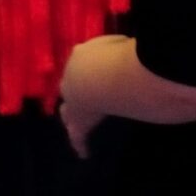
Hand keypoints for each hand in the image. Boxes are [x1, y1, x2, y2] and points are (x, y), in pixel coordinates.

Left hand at [59, 34, 123, 157]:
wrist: (99, 77)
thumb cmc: (113, 56)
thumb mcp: (119, 42)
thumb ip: (119, 46)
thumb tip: (128, 47)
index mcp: (80, 56)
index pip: (81, 59)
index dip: (88, 65)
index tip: (94, 69)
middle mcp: (71, 78)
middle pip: (69, 85)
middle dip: (73, 88)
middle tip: (80, 94)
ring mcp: (72, 101)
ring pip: (67, 110)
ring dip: (71, 114)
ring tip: (73, 120)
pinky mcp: (78, 122)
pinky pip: (78, 136)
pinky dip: (81, 143)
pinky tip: (84, 153)